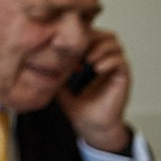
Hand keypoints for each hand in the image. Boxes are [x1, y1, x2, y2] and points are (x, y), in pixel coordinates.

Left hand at [59, 28, 133, 153]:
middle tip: (79, 48)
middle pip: (104, 34)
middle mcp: (104, 59)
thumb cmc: (76, 106)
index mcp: (90, 57)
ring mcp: (114, 67)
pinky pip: (121, 61)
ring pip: (114, 43)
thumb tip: (37, 56)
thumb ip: (53, 69)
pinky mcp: (122, 77)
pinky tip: (97, 69)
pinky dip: (109, 61)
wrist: (89, 126)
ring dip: (100, 48)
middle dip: (92, 37)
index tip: (67, 42)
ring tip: (88, 60)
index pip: (90, 34)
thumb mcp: (58, 83)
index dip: (81, 33)